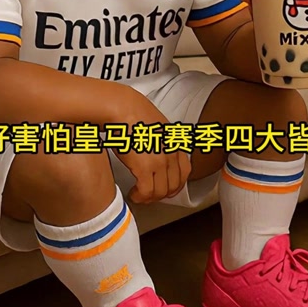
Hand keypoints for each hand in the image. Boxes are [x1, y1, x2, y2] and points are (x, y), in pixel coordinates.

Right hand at [111, 89, 190, 204]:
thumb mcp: (157, 125)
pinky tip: (133, 194)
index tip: (165, 187)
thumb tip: (157, 152)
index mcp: (175, 142)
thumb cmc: (133, 114)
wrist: (122, 108)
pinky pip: (147, 192)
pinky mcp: (145, 168)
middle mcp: (171, 152)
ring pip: (161, 192)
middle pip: (174, 185)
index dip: (175, 184)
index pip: (185, 171)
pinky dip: (140, 197)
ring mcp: (160, 161)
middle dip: (162, 194)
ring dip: (150, 198)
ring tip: (139, 195)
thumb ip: (163, 140)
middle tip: (150, 194)